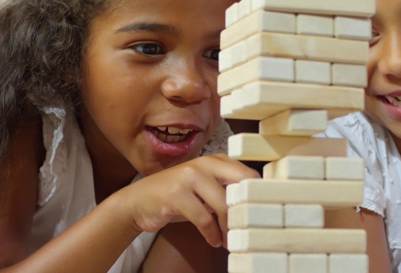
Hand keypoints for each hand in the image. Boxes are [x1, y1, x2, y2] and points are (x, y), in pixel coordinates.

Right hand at [119, 153, 258, 247]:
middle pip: (240, 184)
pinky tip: (213, 241)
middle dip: (247, 208)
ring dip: (229, 227)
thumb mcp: (204, 188)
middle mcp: (204, 163)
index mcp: (215, 160)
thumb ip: (226, 189)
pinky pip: (203, 218)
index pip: (247, 172)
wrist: (138, 201)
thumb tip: (255, 204)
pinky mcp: (176, 194)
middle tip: (250, 227)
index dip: (258, 192)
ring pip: (223, 204)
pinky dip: (212, 234)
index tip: (263, 211)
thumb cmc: (177, 196)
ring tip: (229, 240)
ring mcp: (189, 176)